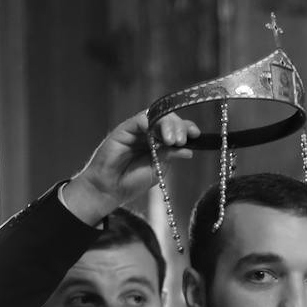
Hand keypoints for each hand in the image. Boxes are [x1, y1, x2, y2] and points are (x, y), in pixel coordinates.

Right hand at [62, 110, 199, 223]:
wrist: (110, 190)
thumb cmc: (132, 182)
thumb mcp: (158, 170)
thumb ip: (170, 157)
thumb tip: (188, 150)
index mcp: (160, 143)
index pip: (177, 130)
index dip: (187, 129)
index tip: (197, 135)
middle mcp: (150, 133)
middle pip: (169, 120)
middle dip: (179, 127)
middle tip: (181, 140)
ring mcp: (137, 130)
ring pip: (156, 116)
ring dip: (167, 125)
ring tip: (172, 140)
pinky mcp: (124, 129)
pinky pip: (139, 119)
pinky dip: (150, 122)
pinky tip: (156, 133)